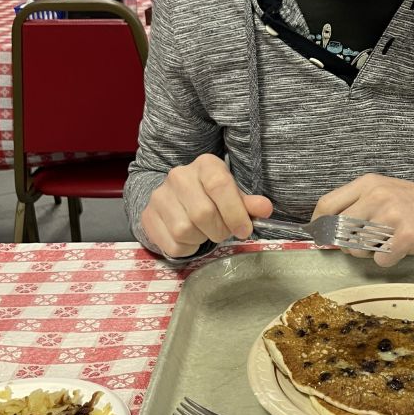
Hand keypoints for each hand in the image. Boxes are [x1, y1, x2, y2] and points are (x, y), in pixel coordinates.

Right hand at [140, 153, 272, 258]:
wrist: (175, 199)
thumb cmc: (211, 197)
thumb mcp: (233, 195)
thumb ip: (249, 204)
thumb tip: (265, 209)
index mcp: (206, 164)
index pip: (220, 186)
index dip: (235, 212)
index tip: (244, 230)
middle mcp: (179, 175)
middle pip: (203, 213)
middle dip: (219, 230)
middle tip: (223, 232)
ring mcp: (160, 195)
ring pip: (185, 231)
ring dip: (201, 239)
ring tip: (205, 232)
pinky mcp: (148, 216)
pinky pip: (172, 244)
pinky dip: (187, 249)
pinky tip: (190, 238)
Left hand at [312, 175, 413, 268]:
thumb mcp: (387, 192)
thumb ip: (358, 206)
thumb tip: (326, 232)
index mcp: (369, 183)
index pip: (327, 205)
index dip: (318, 226)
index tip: (319, 238)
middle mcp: (377, 196)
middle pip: (339, 231)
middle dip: (348, 244)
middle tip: (369, 243)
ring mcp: (392, 216)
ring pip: (357, 248)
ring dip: (370, 253)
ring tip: (391, 241)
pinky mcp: (406, 236)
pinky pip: (381, 260)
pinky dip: (390, 260)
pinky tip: (404, 248)